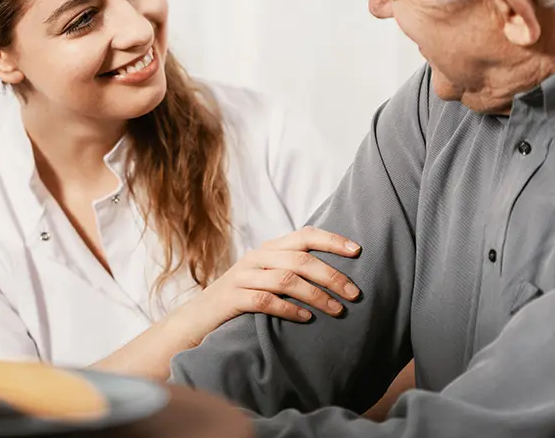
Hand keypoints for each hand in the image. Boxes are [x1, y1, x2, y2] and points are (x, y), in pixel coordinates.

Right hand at [177, 227, 361, 343]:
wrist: (197, 319)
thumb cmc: (241, 299)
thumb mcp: (266, 278)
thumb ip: (292, 271)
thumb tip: (336, 276)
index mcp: (269, 249)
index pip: (304, 235)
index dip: (332, 240)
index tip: (357, 251)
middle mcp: (256, 257)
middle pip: (300, 259)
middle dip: (331, 275)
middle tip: (354, 294)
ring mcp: (242, 277)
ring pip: (286, 279)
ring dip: (316, 295)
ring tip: (336, 310)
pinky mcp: (232, 298)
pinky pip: (265, 300)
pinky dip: (288, 309)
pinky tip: (305, 319)